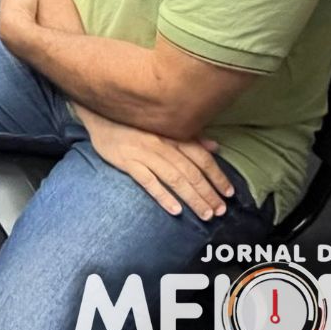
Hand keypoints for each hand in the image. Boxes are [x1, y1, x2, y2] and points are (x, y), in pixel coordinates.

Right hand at [78, 106, 234, 220]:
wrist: (101, 115)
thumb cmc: (136, 123)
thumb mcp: (165, 125)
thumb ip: (191, 137)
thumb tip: (215, 148)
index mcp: (173, 134)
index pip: (201, 158)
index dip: (217, 176)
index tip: (229, 193)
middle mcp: (162, 144)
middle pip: (191, 172)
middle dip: (208, 192)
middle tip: (220, 210)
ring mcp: (144, 153)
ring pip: (174, 179)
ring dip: (192, 198)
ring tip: (205, 214)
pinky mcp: (127, 162)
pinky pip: (148, 181)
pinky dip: (163, 196)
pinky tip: (175, 210)